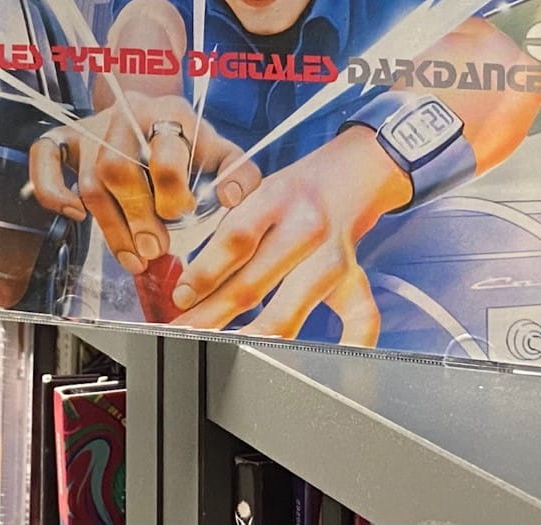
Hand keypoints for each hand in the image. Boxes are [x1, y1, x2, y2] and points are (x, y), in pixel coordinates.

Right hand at [27, 92, 261, 275]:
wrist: (154, 112)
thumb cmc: (190, 143)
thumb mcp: (222, 150)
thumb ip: (238, 174)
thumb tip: (230, 199)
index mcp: (171, 112)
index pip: (167, 152)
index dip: (173, 193)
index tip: (181, 216)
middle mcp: (128, 115)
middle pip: (120, 169)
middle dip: (138, 218)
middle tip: (155, 249)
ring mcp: (93, 126)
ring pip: (90, 181)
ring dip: (110, 227)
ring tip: (133, 258)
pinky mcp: (67, 137)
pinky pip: (44, 157)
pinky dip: (52, 190)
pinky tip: (76, 216)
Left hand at [169, 126, 411, 346]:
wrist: (348, 175)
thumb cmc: (290, 192)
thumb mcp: (254, 190)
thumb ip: (229, 230)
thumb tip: (189, 282)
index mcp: (275, 198)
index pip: (236, 240)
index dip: (204, 272)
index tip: (180, 298)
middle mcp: (306, 228)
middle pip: (253, 283)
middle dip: (211, 314)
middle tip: (182, 332)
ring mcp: (332, 258)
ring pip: (289, 311)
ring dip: (248, 335)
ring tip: (217, 347)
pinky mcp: (355, 278)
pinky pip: (360, 318)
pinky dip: (347, 345)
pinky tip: (315, 366)